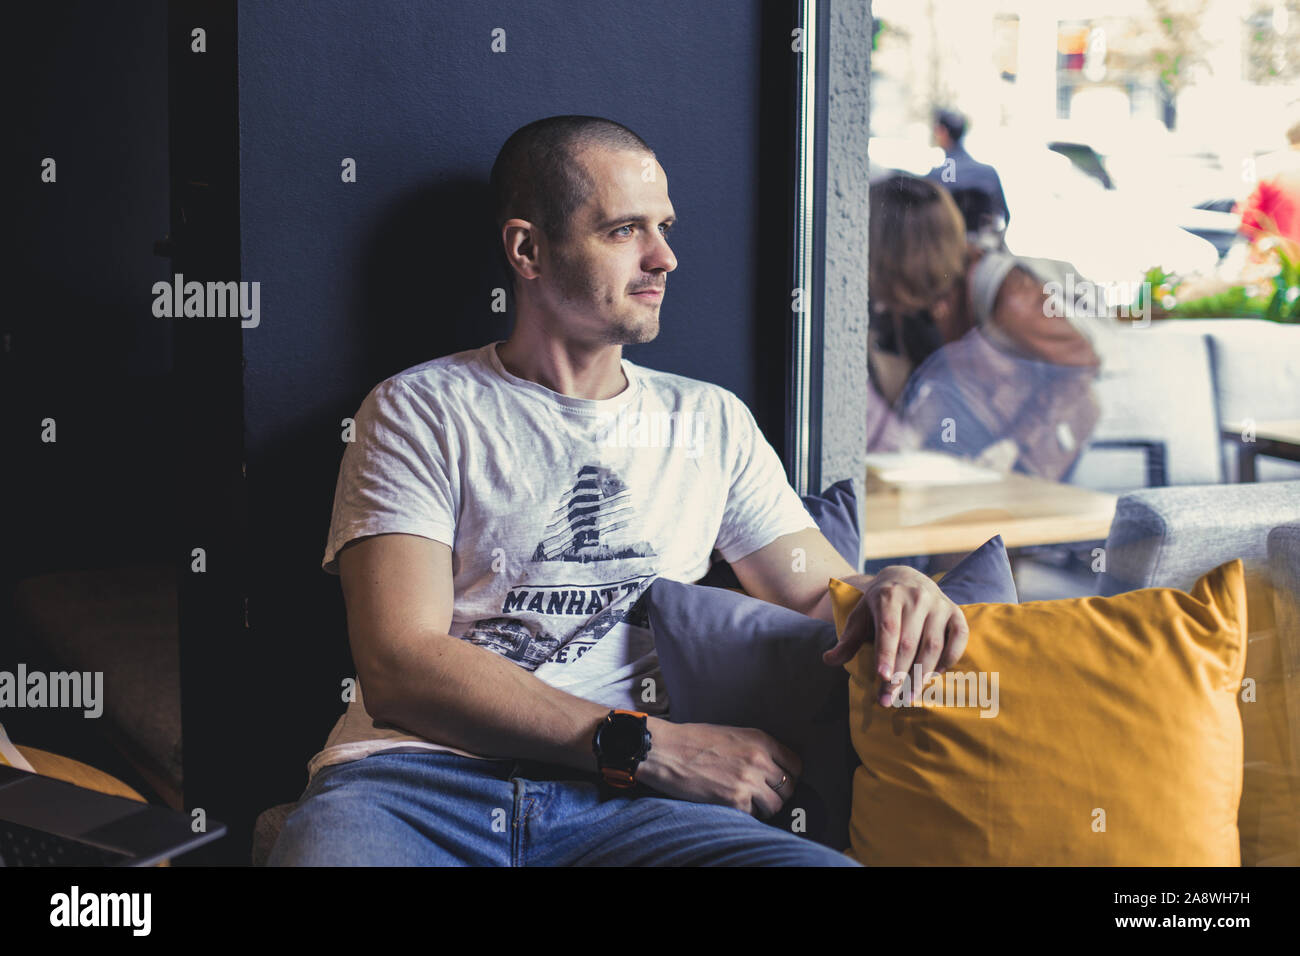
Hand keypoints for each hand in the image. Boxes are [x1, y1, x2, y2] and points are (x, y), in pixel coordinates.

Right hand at [635, 718, 800, 818]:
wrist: (665, 750)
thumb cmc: (694, 740)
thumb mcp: (733, 734)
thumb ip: (756, 749)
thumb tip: (773, 767)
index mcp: (761, 740)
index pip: (796, 764)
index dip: (789, 775)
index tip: (780, 780)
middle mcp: (759, 760)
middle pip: (789, 787)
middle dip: (777, 793)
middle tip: (762, 794)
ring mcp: (748, 781)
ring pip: (776, 805)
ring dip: (764, 807)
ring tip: (748, 802)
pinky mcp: (734, 801)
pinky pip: (753, 815)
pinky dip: (745, 813)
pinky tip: (731, 803)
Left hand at [822, 566, 968, 706]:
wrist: (906, 578)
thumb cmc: (879, 604)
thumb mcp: (860, 616)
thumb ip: (847, 640)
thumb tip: (828, 660)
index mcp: (889, 596)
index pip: (888, 630)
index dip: (886, 655)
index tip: (883, 677)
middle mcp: (916, 597)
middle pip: (909, 642)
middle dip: (900, 674)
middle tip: (889, 698)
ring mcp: (939, 604)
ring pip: (933, 645)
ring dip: (923, 674)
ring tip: (910, 695)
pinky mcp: (956, 612)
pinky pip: (959, 638)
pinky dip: (949, 659)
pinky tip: (935, 674)